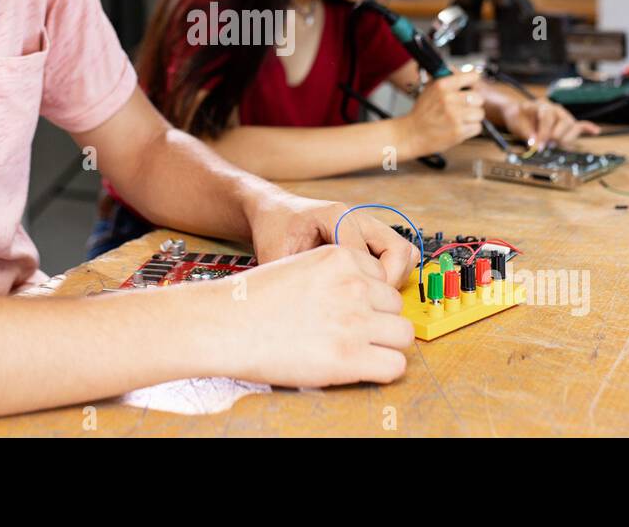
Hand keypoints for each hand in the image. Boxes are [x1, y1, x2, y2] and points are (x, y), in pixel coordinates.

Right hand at [214, 243, 414, 387]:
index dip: (369, 298)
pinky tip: (362, 369)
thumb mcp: (298, 266)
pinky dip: (383, 369)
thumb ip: (332, 276)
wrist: (225, 324)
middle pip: (396, 305)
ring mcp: (355, 321)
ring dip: (385, 344)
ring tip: (358, 351)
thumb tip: (357, 299)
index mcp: (340, 258)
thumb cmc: (252, 299)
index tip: (354, 311)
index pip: (383, 277)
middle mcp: (353, 285)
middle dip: (379, 320)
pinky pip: (395, 365)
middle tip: (353, 334)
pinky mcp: (350, 357)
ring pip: (403, 334)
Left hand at [245, 193, 419, 287]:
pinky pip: (397, 254)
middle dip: (390, 281)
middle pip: (399, 249)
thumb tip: (306, 311)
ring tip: (369, 296)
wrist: (275, 211)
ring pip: (404, 251)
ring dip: (396, 277)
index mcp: (335, 215)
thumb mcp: (275, 252)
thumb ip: (292, 277)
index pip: (365, 255)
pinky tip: (368, 287)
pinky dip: (392, 272)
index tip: (348, 304)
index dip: (362, 284)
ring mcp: (368, 225)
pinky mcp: (371, 235)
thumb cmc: (274, 229)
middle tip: (368, 302)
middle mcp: (357, 217)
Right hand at [400, 70, 484, 156]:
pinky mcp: (458, 131)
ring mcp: (454, 116)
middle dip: (473, 103)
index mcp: (442, 85)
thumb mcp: (429, 89)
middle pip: (479, 97)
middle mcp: (449, 99)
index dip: (472, 83)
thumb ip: (445, 78)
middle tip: (463, 107)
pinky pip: (477, 127)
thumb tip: (458, 70)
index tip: (471, 87)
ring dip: (472, 117)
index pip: (472, 77)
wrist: (412, 134)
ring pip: (480, 113)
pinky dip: (471, 129)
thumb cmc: (421, 113)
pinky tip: (459, 127)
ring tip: (460, 119)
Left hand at [502, 98, 599, 148]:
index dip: (544, 132)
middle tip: (547, 145)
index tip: (540, 145)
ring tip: (554, 144)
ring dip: (565, 138)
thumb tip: (536, 144)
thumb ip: (527, 134)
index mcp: (541, 106)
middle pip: (564, 121)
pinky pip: (580, 124)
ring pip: (572, 126)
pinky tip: (595, 130)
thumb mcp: (517, 124)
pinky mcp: (567, 124)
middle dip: (556, 136)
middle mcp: (555, 109)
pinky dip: (588, 128)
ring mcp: (563, 116)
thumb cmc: (519, 118)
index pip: (548, 117)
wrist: (518, 114)